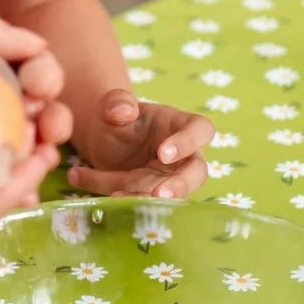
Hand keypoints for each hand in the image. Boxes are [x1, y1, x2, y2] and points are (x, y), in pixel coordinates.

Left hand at [66, 92, 209, 198]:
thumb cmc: (119, 116)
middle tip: (159, 193)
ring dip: (148, 199)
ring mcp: (170, 178)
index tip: (164, 154)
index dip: (187, 143)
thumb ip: (117, 102)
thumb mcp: (113, 104)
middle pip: (197, 172)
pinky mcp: (153, 194)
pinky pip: (145, 201)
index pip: (200, 130)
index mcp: (180, 124)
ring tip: (121, 198)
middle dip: (180, 185)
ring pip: (170, 194)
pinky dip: (126, 201)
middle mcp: (183, 155)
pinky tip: (107, 197)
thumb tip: (123, 111)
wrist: (103, 139)